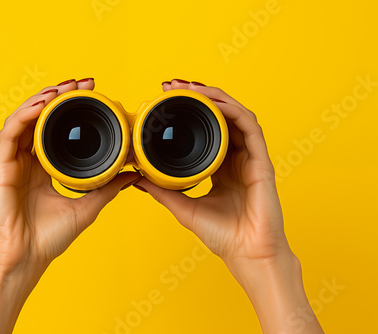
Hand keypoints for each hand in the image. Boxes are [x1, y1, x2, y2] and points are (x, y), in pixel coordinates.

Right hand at [0, 78, 139, 333]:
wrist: (26, 260)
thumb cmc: (49, 238)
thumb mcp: (87, 206)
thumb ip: (108, 187)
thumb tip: (133, 174)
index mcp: (44, 168)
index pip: (54, 129)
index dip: (70, 108)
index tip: (92, 94)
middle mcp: (27, 161)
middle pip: (39, 118)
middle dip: (59, 97)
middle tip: (82, 83)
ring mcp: (12, 163)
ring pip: (22, 120)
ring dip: (41, 100)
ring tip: (63, 88)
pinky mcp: (0, 168)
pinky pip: (8, 134)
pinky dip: (24, 115)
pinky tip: (41, 104)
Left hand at [136, 79, 286, 264]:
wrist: (248, 255)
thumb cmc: (223, 235)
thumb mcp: (184, 207)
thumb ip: (163, 191)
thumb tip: (139, 178)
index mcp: (221, 167)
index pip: (207, 130)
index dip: (189, 113)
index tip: (165, 101)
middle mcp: (236, 158)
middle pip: (220, 117)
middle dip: (198, 97)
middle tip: (173, 87)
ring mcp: (250, 158)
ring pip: (236, 115)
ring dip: (215, 97)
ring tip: (191, 88)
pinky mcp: (262, 161)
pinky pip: (250, 127)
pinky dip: (233, 110)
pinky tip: (216, 102)